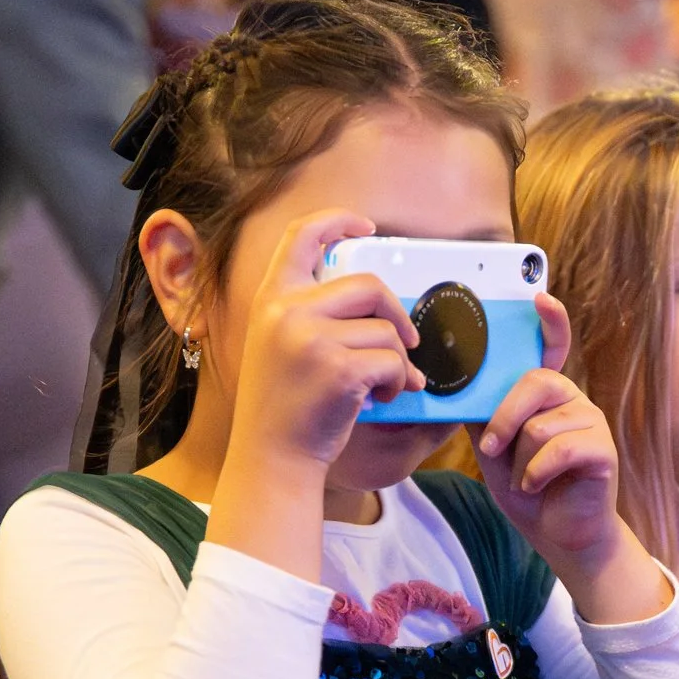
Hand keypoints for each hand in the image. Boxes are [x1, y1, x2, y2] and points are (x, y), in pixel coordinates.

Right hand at [225, 209, 421, 473]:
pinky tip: (383, 399)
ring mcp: (312, 339)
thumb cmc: (284, 406)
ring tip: (386, 385)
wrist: (271, 458)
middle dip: (397, 314)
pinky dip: (398, 381)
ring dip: (398, 359)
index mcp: (271, 298)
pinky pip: (392, 360)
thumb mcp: (279, 345)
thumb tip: (373, 296)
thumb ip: (310, 313)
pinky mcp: (339, 369)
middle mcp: (287, 311)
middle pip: (369, 284)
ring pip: (386, 329)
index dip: (338, 220)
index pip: (302, 234)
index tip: (367, 227)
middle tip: (407, 342)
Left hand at [474, 295, 665, 619]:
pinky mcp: (603, 450)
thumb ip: (483, 415)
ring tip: (526, 480)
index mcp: (547, 395)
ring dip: (521, 461)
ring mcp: (592, 422)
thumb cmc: (527, 487)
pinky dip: (537, 473)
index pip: (552, 348)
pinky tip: (536, 486)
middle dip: (506, 417)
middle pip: (537, 382)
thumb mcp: (494, 449)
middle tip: (494, 449)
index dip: (550, 322)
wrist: (557, 534)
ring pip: (541, 425)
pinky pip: (560, 449)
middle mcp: (572, 400)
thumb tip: (458, 387)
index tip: (540, 297)